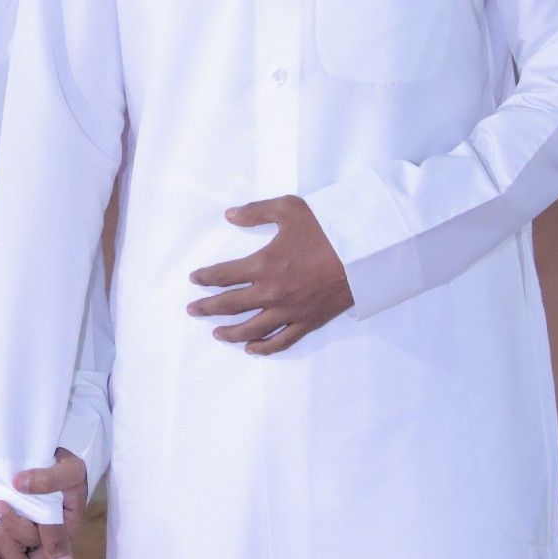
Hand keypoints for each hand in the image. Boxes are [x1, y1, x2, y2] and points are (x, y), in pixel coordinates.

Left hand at [187, 195, 353, 354]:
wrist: (365, 253)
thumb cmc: (327, 228)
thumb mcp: (289, 209)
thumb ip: (256, 212)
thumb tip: (229, 216)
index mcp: (263, 265)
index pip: (223, 275)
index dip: (205, 278)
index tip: (194, 279)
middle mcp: (271, 293)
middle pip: (230, 305)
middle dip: (207, 308)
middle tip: (192, 310)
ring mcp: (289, 311)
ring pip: (251, 329)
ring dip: (230, 333)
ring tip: (216, 333)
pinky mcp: (308, 322)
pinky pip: (282, 341)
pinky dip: (264, 348)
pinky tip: (252, 349)